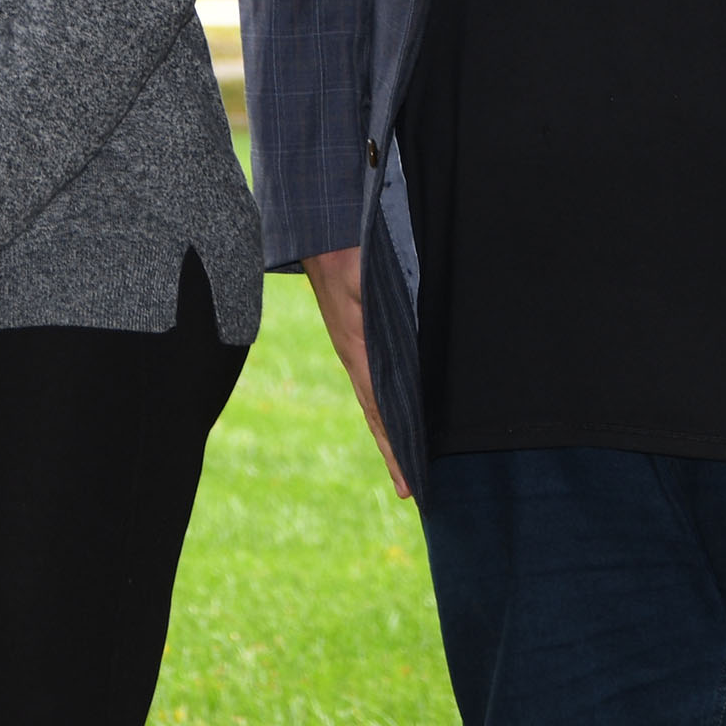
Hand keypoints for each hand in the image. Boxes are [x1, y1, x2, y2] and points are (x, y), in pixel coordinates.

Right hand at [303, 247, 409, 500]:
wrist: (317, 234)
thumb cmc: (345, 252)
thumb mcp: (363, 277)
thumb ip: (377, 300)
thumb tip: (392, 327)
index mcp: (358, 351)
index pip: (381, 411)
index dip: (394, 447)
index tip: (407, 482)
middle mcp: (356, 359)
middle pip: (378, 418)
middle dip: (393, 454)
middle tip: (408, 491)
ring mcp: (355, 352)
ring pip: (376, 405)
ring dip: (390, 436)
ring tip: (404, 468)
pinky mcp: (357, 341)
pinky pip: (374, 383)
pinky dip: (385, 409)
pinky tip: (395, 416)